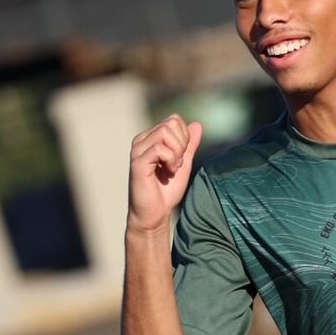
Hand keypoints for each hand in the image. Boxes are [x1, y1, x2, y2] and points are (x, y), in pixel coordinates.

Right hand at [127, 115, 202, 233]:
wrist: (154, 214)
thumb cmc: (166, 191)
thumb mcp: (183, 164)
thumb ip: (189, 145)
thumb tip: (197, 124)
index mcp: (151, 138)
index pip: (174, 120)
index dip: (185, 137)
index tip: (182, 157)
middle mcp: (142, 140)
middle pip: (171, 123)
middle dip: (182, 143)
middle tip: (178, 163)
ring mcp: (138, 149)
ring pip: (165, 132)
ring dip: (176, 152)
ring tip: (173, 168)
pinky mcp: (137, 161)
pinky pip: (159, 148)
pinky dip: (170, 160)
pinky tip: (168, 172)